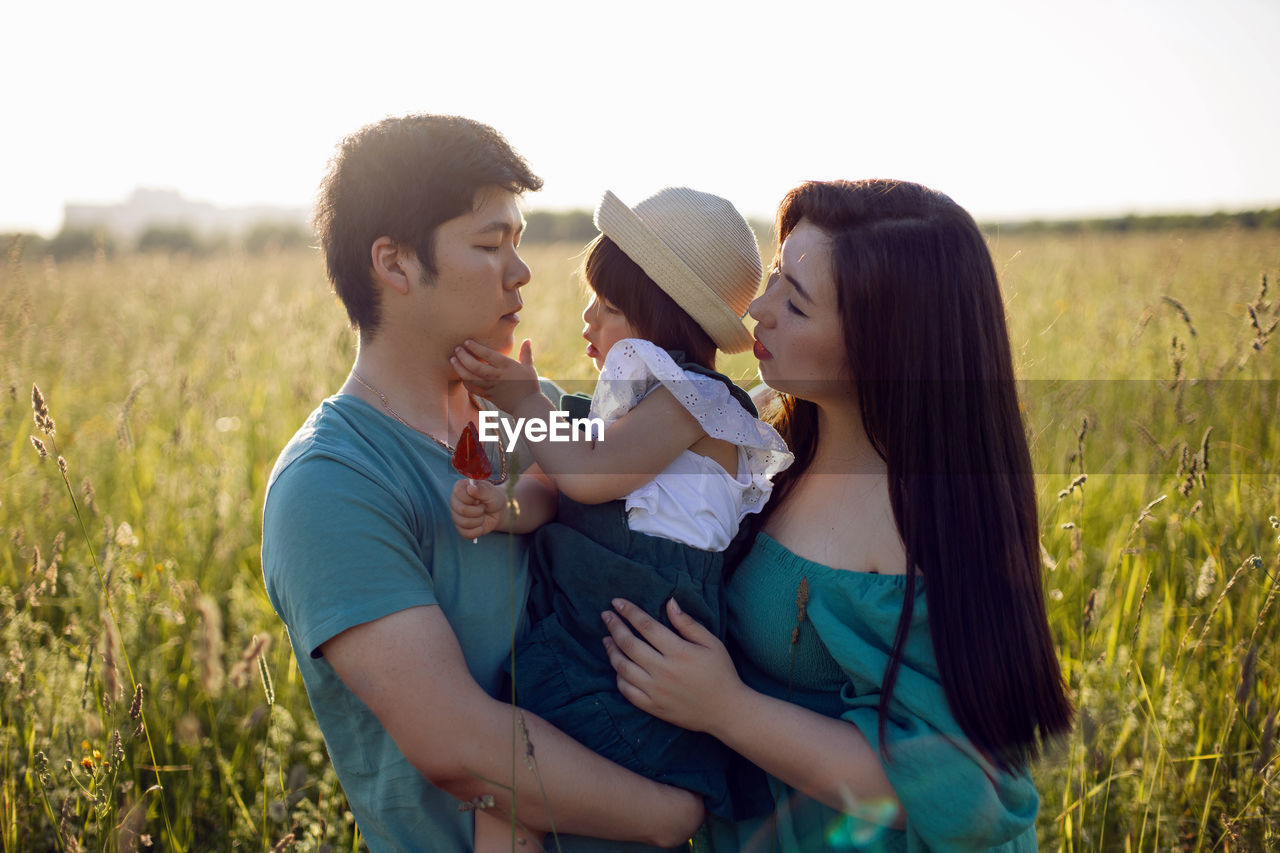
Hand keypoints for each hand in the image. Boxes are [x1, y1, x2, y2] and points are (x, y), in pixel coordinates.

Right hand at [449, 478, 507, 538]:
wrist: (498, 512)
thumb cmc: (493, 498)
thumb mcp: (491, 492)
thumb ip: (482, 490)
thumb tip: (471, 488)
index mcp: (460, 488)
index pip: (458, 492)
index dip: (471, 498)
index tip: (479, 499)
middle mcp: (454, 501)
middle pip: (462, 510)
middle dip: (478, 511)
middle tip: (483, 508)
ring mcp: (455, 516)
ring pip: (464, 523)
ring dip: (479, 521)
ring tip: (482, 515)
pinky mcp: (460, 528)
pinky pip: (466, 534)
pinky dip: (478, 530)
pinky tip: (481, 525)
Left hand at [450, 339, 542, 414]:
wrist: (527, 405)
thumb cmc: (530, 385)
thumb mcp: (529, 367)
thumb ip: (526, 353)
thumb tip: (527, 340)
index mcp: (507, 366)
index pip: (488, 355)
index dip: (476, 348)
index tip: (466, 341)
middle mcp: (497, 376)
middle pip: (476, 366)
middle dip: (464, 357)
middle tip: (456, 349)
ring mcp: (491, 387)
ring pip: (471, 378)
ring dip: (460, 368)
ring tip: (452, 360)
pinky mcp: (488, 396)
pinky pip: (473, 389)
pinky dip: (465, 382)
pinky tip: (461, 375)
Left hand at [601, 597, 744, 736]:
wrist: (726, 710)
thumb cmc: (721, 672)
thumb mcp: (711, 643)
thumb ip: (688, 623)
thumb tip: (669, 602)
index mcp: (679, 652)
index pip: (646, 626)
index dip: (630, 612)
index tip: (617, 602)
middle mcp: (663, 671)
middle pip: (629, 644)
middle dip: (614, 627)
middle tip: (606, 616)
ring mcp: (656, 691)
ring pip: (623, 667)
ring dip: (611, 650)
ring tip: (606, 639)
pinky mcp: (653, 707)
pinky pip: (626, 691)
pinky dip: (618, 677)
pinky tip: (618, 666)